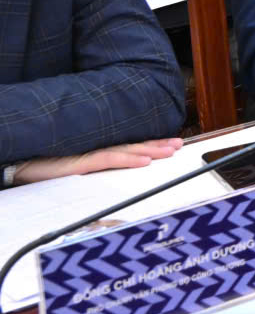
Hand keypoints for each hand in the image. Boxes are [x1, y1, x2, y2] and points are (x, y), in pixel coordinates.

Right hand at [11, 138, 184, 182]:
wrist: (17, 164)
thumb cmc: (42, 166)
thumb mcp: (73, 168)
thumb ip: (93, 165)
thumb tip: (113, 170)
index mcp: (95, 150)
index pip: (129, 147)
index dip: (150, 145)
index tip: (171, 143)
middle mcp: (95, 149)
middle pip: (132, 147)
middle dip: (158, 145)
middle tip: (179, 144)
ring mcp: (88, 155)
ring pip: (126, 152)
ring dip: (150, 150)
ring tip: (170, 150)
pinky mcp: (78, 163)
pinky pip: (107, 160)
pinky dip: (128, 160)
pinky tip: (144, 162)